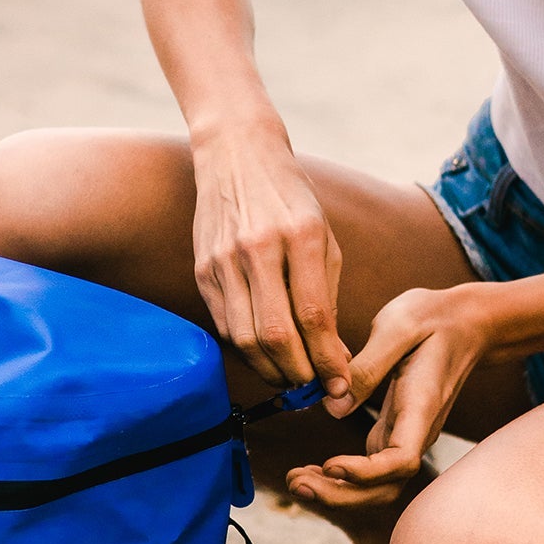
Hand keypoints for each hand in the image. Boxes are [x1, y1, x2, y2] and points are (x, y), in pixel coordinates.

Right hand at [189, 127, 354, 400]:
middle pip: (276, 334)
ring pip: (244, 338)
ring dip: (271, 370)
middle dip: (299, 373)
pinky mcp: (203, 269)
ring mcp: (224, 259)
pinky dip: (247, 350)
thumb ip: (328, 297)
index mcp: (300, 235)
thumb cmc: (291, 199)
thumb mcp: (323, 238)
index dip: (327, 359)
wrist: (237, 154)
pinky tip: (265, 356)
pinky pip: (225, 325)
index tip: (339, 384)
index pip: (313, 315)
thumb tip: (335, 357)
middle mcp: (258, 247)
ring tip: (292, 378)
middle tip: (315, 389)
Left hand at [288, 283, 497, 508]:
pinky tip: (311, 472)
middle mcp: (417, 431)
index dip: (365, 472)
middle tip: (295, 484)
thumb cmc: (433, 318)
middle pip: (386, 487)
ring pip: (377, 486)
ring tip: (296, 482)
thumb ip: (367, 367)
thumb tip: (334, 406)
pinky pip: (370, 471)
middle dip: (341, 495)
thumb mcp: (399, 325)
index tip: (329, 464)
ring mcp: (406, 436)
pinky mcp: (393, 432)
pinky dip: (339, 479)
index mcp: (422, 406)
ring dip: (337, 493)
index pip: (401, 460)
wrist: (465, 323)